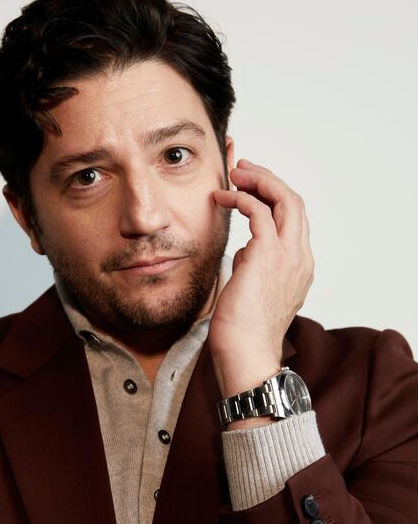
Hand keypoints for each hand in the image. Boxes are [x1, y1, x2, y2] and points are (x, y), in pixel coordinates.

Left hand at [210, 159, 313, 400]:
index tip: (251, 186)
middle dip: (269, 179)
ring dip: (257, 180)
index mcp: (300, 267)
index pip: (294, 219)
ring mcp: (288, 256)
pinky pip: (259, 211)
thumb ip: (253, 269)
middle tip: (243, 169)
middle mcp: (301, 258)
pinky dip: (241, 197)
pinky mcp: (268, 255)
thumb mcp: (252, 292)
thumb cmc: (243, 332)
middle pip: (295, 202)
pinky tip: (222, 198)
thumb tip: (243, 253)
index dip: (274, 196)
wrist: (246, 355)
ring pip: (284, 199)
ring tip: (233, 174)